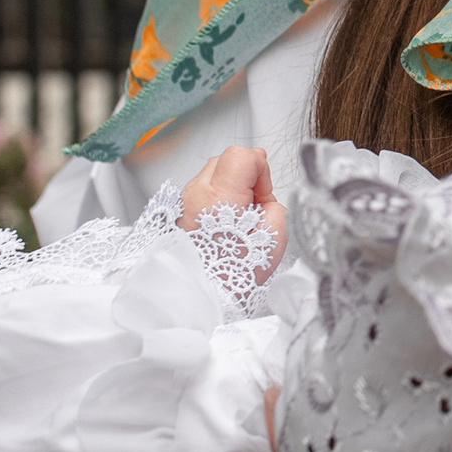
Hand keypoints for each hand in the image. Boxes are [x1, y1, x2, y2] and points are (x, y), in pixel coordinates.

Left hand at [180, 142, 286, 279]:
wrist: (200, 296)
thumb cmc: (233, 273)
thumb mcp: (272, 237)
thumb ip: (275, 204)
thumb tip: (264, 194)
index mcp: (219, 196)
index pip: (243, 155)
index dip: (260, 171)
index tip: (262, 195)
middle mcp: (196, 193)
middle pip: (226, 160)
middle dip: (245, 177)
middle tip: (252, 208)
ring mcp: (183, 201)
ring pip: (213, 175)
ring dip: (229, 189)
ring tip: (237, 220)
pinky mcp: (177, 211)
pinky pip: (202, 192)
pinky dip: (215, 201)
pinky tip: (222, 226)